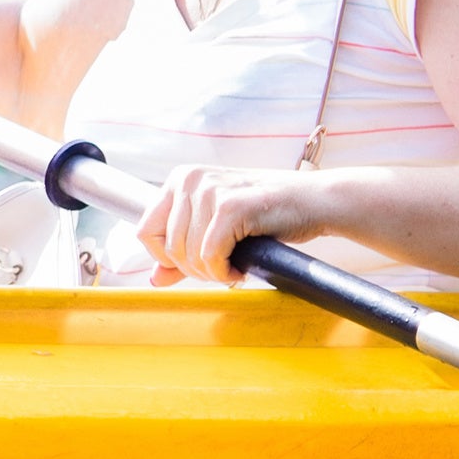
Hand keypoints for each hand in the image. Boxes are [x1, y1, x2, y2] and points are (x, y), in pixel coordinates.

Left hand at [137, 163, 336, 286]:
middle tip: (221, 269)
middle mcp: (190, 179)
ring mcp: (210, 190)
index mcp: (180, 179)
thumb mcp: (215, 228)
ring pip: (189, 255)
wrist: (312, 201)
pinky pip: (211, 257)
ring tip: (233, 267)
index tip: (195, 264)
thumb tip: (154, 279)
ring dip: (212, 273)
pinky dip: (225, 272)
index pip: (145, 232)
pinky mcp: (231, 207)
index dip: (167, 258)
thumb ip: (182, 252)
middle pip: (168, 248)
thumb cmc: (265, 214)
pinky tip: (241, 268)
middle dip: (194, 270)